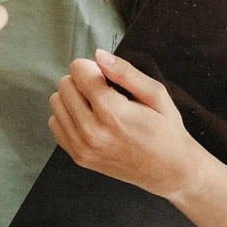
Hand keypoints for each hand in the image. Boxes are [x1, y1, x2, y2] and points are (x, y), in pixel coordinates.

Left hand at [48, 49, 206, 201]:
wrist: (170, 172)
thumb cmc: (167, 131)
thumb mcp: (155, 94)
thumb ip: (125, 72)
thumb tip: (98, 55)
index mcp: (111, 111)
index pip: (78, 70)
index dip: (93, 68)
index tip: (107, 78)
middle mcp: (91, 131)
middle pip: (64, 85)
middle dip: (82, 81)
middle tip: (104, 92)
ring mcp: (82, 147)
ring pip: (56, 103)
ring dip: (73, 99)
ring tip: (97, 107)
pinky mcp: (78, 158)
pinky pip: (56, 125)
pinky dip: (69, 117)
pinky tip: (90, 120)